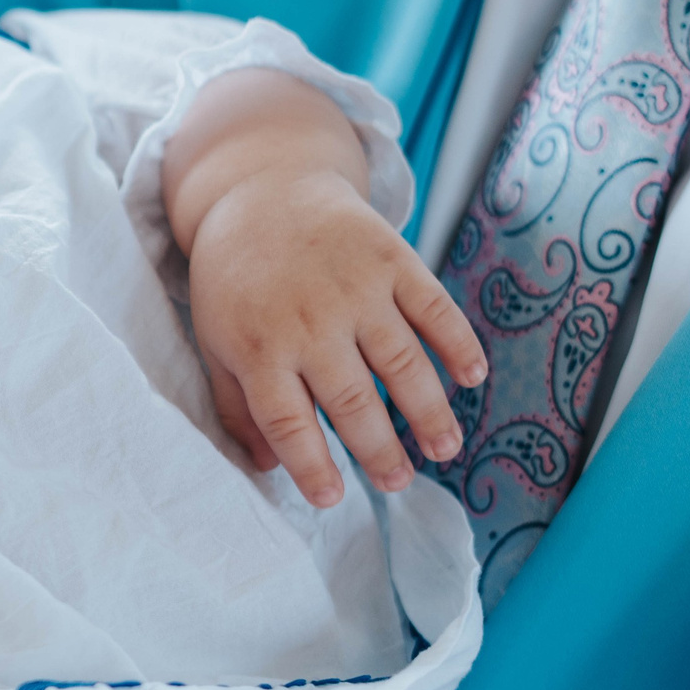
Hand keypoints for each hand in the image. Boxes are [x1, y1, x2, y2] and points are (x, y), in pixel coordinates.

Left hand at [186, 169, 484, 506]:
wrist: (263, 191)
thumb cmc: (236, 281)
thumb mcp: (216, 340)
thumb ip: (237, 406)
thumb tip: (267, 469)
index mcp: (258, 346)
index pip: (287, 420)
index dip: (312, 465)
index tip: (332, 498)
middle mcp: (308, 320)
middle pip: (351, 400)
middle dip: (379, 449)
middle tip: (399, 483)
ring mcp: (355, 288)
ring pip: (401, 363)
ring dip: (429, 411)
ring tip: (443, 449)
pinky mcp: (391, 258)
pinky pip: (433, 308)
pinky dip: (457, 343)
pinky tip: (473, 378)